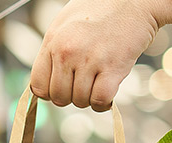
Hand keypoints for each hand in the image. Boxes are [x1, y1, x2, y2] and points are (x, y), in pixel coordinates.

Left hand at [30, 0, 161, 111]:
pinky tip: (107, 91)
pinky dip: (103, 103)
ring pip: (80, 101)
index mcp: (53, 41)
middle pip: (58, 97)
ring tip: (97, 81)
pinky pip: (99, 100)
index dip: (49, 92)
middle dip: (70, 96)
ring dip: (89, 98)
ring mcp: (89, 60)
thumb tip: (48, 79)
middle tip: (83, 84)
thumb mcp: (66, 24)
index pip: (38, 85)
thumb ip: (54, 50)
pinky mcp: (112, 68)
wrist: (134, 0)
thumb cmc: (102, 9)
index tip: (61, 88)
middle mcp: (67, 51)